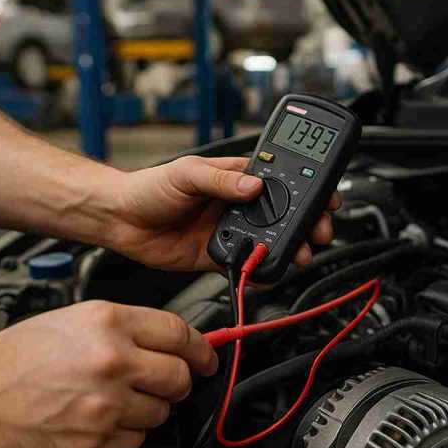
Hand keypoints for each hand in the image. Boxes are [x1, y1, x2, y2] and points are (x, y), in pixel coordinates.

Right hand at [0, 301, 217, 447]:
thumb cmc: (14, 357)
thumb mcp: (74, 318)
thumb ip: (124, 327)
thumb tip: (167, 340)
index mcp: (109, 323)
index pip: (180, 333)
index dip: (200, 348)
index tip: (206, 357)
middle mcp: (113, 360)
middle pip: (180, 376)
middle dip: (177, 382)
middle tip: (164, 383)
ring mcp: (106, 403)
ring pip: (162, 412)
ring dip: (149, 409)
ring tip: (116, 401)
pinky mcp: (96, 439)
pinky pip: (137, 439)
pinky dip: (127, 433)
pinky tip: (101, 420)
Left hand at [107, 155, 340, 270]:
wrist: (120, 220)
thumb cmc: (148, 187)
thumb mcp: (186, 173)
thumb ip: (220, 179)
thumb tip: (253, 185)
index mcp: (236, 177)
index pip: (282, 179)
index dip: (309, 187)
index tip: (326, 196)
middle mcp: (238, 204)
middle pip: (286, 214)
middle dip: (308, 223)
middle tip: (319, 232)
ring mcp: (231, 230)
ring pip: (271, 241)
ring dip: (289, 249)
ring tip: (299, 256)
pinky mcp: (219, 255)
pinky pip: (248, 266)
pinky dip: (260, 273)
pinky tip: (267, 274)